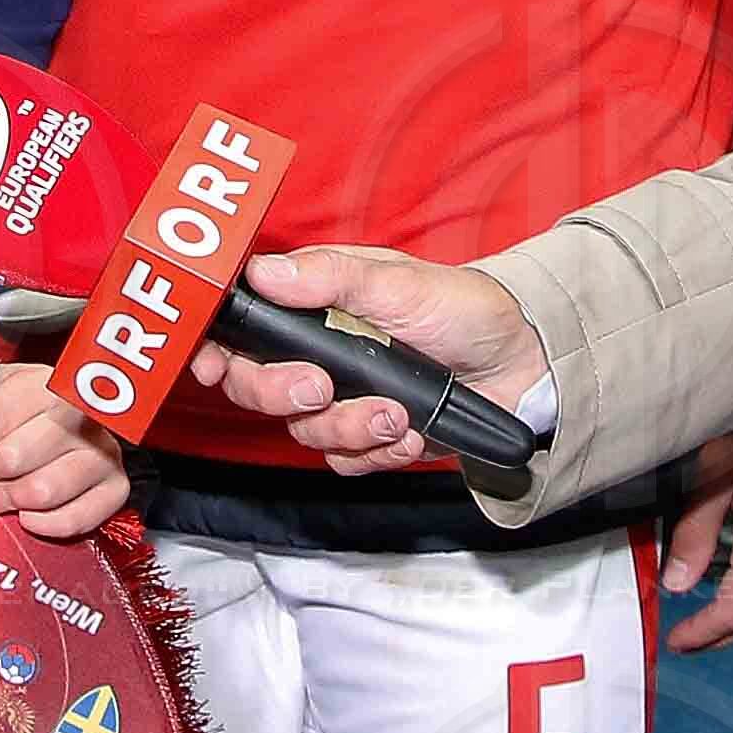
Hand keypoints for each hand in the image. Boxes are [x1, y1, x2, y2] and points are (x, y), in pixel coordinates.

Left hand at [0, 349, 126, 537]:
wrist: (80, 422)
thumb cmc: (22, 404)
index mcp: (45, 382)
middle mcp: (81, 414)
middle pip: (16, 456)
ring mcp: (103, 452)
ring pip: (45, 489)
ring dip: (7, 500)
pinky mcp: (115, 487)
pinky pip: (79, 517)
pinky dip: (45, 524)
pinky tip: (26, 516)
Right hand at [188, 244, 549, 471]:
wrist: (523, 365)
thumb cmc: (464, 308)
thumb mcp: (399, 282)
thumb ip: (330, 278)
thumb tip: (264, 273)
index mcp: (314, 303)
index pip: (242, 325)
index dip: (214, 347)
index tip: (209, 363)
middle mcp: (318, 351)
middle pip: (255, 387)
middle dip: (282, 393)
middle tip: (322, 387)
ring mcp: (343, 397)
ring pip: (304, 431)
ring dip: (349, 427)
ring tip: (397, 412)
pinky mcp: (370, 436)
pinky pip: (346, 460)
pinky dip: (379, 452)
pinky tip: (411, 431)